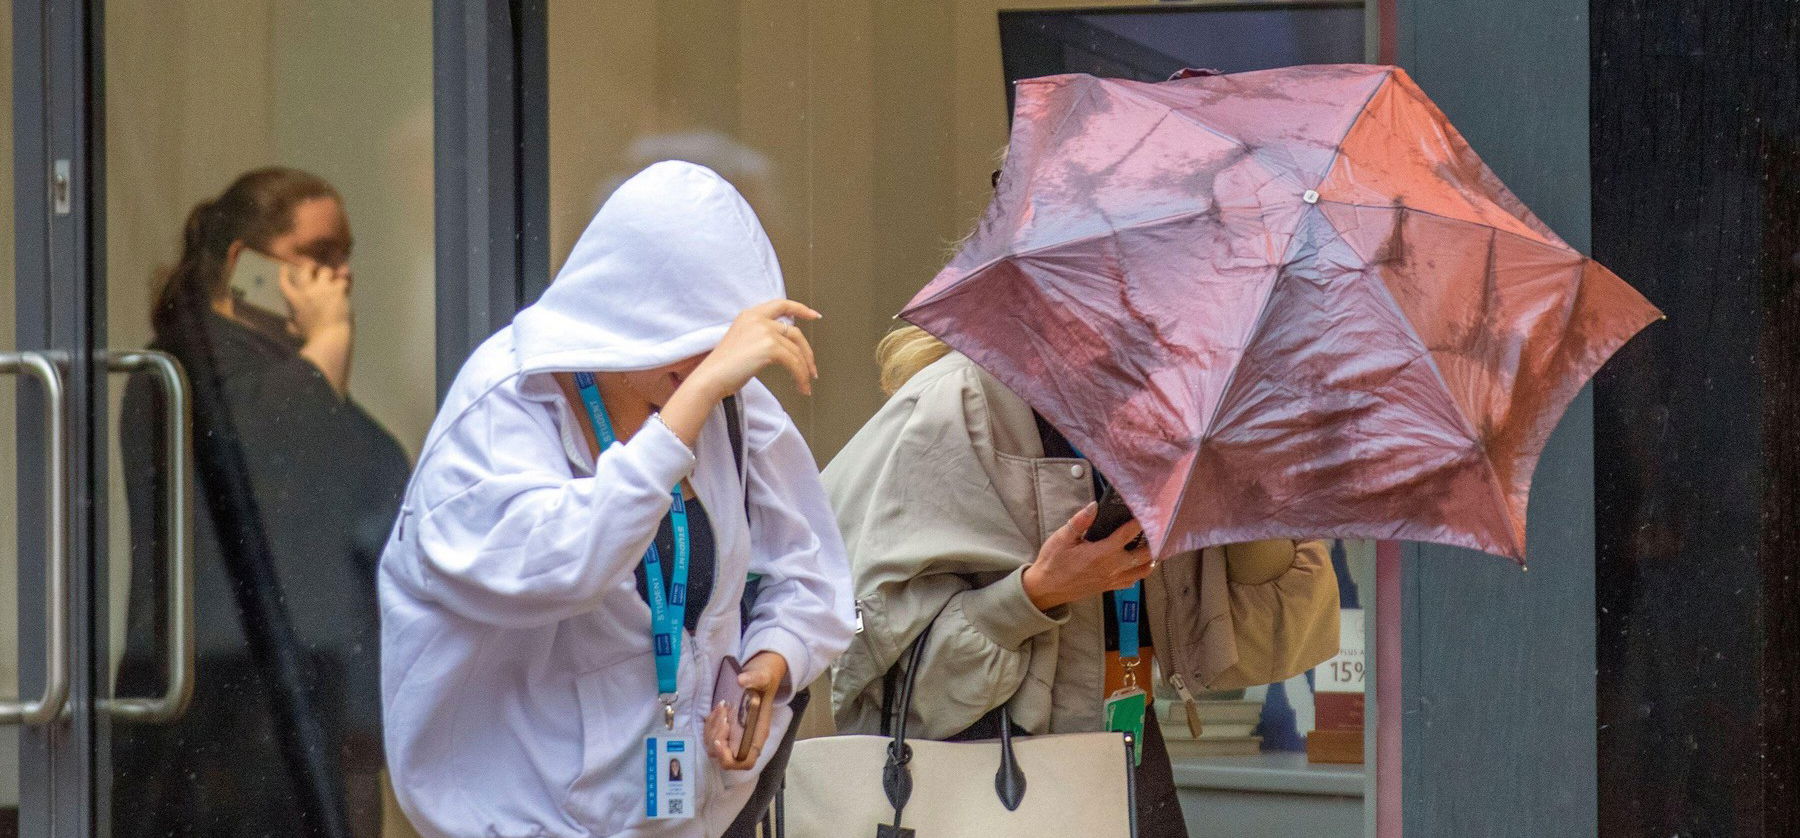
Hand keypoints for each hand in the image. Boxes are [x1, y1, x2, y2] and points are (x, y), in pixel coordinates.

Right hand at [282, 261, 353, 396]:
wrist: (329, 338)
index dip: (284, 273)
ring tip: (334, 278)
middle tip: (315, 268)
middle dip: (310, 266)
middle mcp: (307, 290)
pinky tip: (348, 282)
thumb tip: (289, 323)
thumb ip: (292, 323)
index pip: (284, 282)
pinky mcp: (338, 290)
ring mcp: (323, 289)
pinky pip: (343, 280)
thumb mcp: (296, 330)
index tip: (285, 268)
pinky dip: (346, 281)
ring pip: (326, 271)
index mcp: (294, 300)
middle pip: (305, 269)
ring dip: (330, 274)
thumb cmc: (312, 337)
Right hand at [659, 300, 819, 445]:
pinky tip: (801, 387)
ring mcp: (765, 331)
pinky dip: (801, 377)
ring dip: (804, 370)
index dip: (800, 309)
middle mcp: (758, 319)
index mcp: (750, 315)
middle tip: (812, 369)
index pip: (781, 304)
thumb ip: (762, 337)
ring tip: (805, 384)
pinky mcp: (770, 347)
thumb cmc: (724, 368)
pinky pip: (794, 363)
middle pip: (795, 333)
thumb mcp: (743, 342)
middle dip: (807, 353)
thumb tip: (786, 348)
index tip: (814, 315)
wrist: (711, 378)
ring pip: (796, 351)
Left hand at [704, 651, 788, 770]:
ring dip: (711, 730)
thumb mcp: (763, 677)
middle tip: (722, 717)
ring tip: (720, 709)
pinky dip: (709, 725)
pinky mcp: (726, 730)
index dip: (729, 758)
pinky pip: (711, 737)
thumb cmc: (764, 681)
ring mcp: (735, 736)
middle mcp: (746, 740)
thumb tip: (741, 680)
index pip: (744, 761)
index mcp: (758, 735)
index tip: (719, 742)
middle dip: (717, 739)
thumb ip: (755, 678)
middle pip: (726, 758)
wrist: (761, 677)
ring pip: (715, 748)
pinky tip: (717, 709)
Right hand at [1021, 503, 1152, 611]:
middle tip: (1155, 527)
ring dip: (1151, 557)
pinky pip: (1133, 580)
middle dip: (1154, 541)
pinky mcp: (1110, 587)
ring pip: (1144, 570)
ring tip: (1151, 544)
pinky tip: (1137, 562)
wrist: (1046, 589)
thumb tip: (1094, 506)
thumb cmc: (1053, 563)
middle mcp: (1113, 568)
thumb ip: (1080, 522)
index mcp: (1102, 553)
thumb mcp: (1062, 538)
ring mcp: (1113, 579)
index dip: (1140, 521)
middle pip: (1146, 555)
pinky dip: (1140, 571)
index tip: (1147, 511)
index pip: (1129, 534)